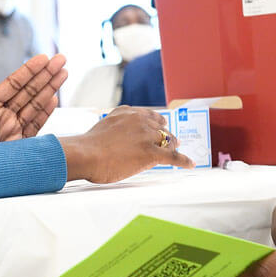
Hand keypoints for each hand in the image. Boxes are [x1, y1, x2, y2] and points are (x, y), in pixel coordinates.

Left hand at [0, 54, 66, 143]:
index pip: (12, 84)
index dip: (28, 71)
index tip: (42, 59)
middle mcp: (2, 117)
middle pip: (28, 90)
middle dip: (45, 74)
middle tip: (60, 59)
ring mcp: (12, 130)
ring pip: (35, 105)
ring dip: (50, 88)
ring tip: (63, 73)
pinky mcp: (18, 145)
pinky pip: (35, 127)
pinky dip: (45, 113)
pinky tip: (54, 99)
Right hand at [57, 107, 192, 182]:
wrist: (86, 154)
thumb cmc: (89, 145)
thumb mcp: (106, 125)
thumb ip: (119, 125)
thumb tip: (124, 135)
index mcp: (128, 113)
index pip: (150, 115)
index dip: (157, 123)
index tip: (161, 126)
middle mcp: (140, 121)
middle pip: (161, 128)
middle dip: (167, 135)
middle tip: (173, 141)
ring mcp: (147, 136)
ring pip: (168, 141)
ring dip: (174, 147)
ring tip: (179, 152)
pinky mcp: (151, 152)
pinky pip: (173, 156)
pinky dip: (183, 160)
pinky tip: (190, 163)